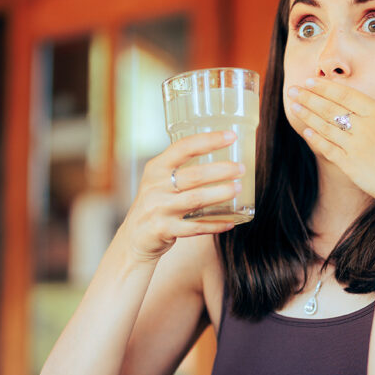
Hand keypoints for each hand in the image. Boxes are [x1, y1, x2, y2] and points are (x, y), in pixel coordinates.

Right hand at [122, 131, 244, 262]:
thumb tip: (221, 160)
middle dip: (221, 170)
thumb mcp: (158, 181)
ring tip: (237, 189)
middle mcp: (155, 186)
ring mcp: (159, 209)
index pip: (183, 148)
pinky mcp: (164, 230)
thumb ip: (180, 170)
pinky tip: (230, 222)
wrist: (133, 238)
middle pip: (194, 175)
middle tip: (240, 169)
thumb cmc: (155, 204)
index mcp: (156, 168)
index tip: (230, 136)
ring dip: (220, 193)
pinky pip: (195, 227)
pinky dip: (214, 224)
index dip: (208, 140)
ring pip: (196, 200)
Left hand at [286, 60, 374, 203]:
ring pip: (326, 127)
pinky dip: (316, 139)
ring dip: (308, 115)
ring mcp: (355, 147)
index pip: (347, 95)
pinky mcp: (350, 166)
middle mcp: (364, 128)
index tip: (310, 80)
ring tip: (293, 105)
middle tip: (292, 89)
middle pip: (331, 108)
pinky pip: (329, 149)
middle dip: (309, 98)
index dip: (326, 87)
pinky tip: (305, 132)